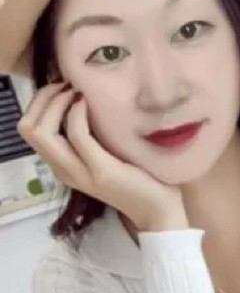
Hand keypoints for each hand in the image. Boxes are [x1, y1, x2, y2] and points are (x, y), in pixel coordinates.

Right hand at [17, 82, 188, 231]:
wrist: (156, 208)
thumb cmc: (135, 175)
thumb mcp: (104, 153)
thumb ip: (90, 137)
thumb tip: (83, 100)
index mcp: (63, 164)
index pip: (29, 130)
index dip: (39, 102)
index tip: (62, 86)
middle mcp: (63, 169)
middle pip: (29, 129)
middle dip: (42, 98)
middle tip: (66, 84)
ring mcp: (79, 172)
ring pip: (42, 133)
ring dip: (56, 103)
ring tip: (75, 91)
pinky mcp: (101, 170)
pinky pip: (77, 135)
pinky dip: (76, 113)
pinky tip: (86, 102)